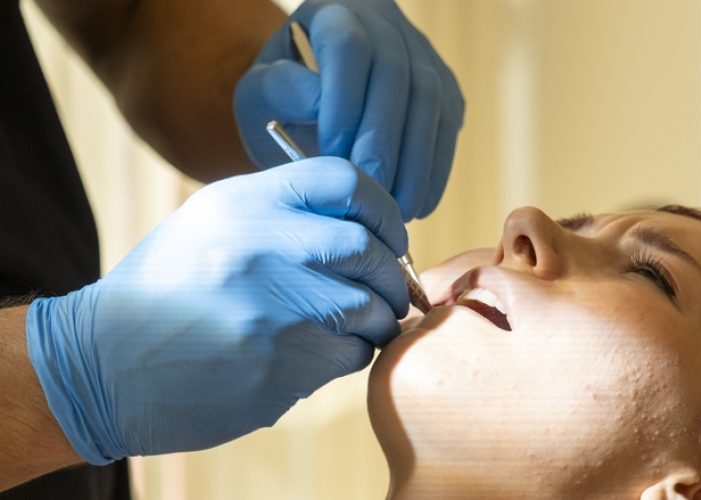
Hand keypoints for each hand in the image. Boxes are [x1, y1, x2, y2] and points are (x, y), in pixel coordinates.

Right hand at [24, 158, 408, 463]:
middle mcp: (263, 246)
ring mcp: (275, 308)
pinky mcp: (283, 364)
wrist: (100, 366)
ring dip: (373, 320)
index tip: (390, 236)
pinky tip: (315, 356)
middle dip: (390, 274)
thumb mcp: (210, 225)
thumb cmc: (164, 293)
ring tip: (343, 328)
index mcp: (244, 203)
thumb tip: (366, 222)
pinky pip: (353, 353)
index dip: (383, 209)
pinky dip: (350, 355)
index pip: (346, 180)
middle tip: (384, 291)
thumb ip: (281, 213)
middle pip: (368, 248)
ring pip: (370, 306)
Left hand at [234, 0, 464, 220]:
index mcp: (333, 14)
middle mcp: (385, 26)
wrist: (314, 105)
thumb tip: (318, 101)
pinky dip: (435, 168)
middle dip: (385, 137)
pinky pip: (447, 125)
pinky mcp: (444, 89)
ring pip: (430, 100)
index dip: (345, 99)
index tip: (333, 154)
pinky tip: (418, 204)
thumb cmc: (282, 101)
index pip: (349, 46)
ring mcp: (422, 56)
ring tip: (397, 208)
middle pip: (396, 73)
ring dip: (416, 159)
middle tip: (373, 190)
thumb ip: (279, 92)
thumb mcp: (261, 95)